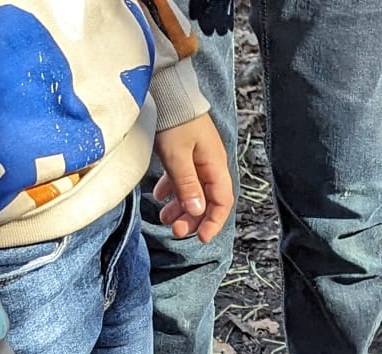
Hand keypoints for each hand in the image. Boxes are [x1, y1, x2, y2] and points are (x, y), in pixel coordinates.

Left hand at [153, 114, 234, 242]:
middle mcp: (210, 164)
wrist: (167, 88)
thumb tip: (197, 211)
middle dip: (193, 218)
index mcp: (215, 165)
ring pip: (194, 190)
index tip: (200, 238)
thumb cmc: (174, 119)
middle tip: (175, 230)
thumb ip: (187, 185)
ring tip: (164, 217)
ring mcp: (198, 157)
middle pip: (207, 200)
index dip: (213, 222)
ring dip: (181, 206)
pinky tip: (159, 196)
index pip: (222, 202)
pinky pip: (183, 178)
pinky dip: (173, 190)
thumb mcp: (177, 155)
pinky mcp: (186, 151)